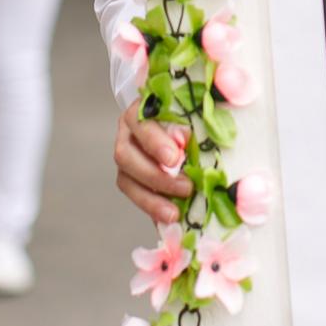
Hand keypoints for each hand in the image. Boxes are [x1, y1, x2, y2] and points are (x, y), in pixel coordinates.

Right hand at [114, 104, 192, 224]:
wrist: (194, 131)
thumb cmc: (199, 118)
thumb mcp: (200, 115)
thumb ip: (198, 121)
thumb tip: (191, 134)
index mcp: (144, 108)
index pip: (139, 120)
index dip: (154, 141)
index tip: (175, 158)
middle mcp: (129, 131)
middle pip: (125, 154)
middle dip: (155, 174)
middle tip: (185, 187)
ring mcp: (127, 155)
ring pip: (126, 178)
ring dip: (151, 197)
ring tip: (175, 211)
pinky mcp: (131, 178)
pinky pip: (134, 194)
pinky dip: (151, 207)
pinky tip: (169, 217)